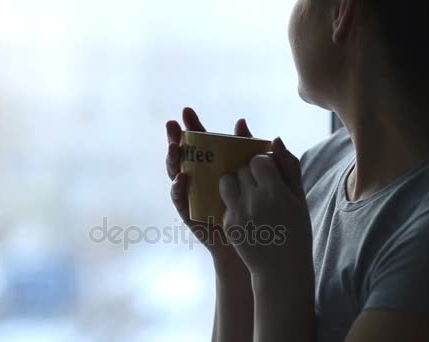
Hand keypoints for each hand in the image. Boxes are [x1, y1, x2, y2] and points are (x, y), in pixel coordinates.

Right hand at [166, 108, 252, 268]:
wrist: (256, 240)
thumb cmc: (256, 205)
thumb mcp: (256, 172)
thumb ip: (248, 147)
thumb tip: (241, 121)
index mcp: (214, 164)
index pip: (200, 142)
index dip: (192, 126)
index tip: (187, 111)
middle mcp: (199, 176)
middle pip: (183, 154)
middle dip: (175, 138)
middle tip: (172, 125)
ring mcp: (192, 193)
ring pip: (176, 173)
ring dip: (173, 160)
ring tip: (175, 148)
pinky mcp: (189, 212)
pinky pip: (179, 199)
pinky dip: (178, 188)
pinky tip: (181, 178)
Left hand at [218, 137, 312, 277]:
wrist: (281, 269)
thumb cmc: (296, 231)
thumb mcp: (299, 199)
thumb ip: (289, 167)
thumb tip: (275, 139)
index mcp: (275, 191)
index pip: (258, 161)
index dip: (262, 163)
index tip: (268, 172)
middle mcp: (254, 200)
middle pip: (240, 170)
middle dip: (247, 172)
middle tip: (258, 184)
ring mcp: (238, 212)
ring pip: (226, 181)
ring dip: (234, 182)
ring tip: (246, 193)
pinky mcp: (228, 223)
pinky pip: (225, 200)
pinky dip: (233, 201)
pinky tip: (246, 213)